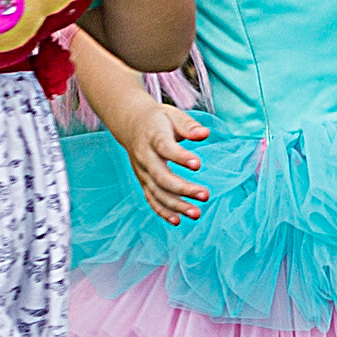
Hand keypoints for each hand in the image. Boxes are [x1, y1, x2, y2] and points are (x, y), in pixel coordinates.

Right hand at [124, 98, 206, 225]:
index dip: (181, 157)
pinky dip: (163, 211)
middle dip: (183, 189)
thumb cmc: (158, 119)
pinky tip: (178, 221)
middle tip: (206, 195)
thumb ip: (189, 125)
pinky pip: (151, 199)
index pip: (166, 148)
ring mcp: (143, 172)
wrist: (130, 124)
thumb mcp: (173, 115)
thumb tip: (205, 133)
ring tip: (197, 213)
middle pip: (162, 177)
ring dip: (176, 205)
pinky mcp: (144, 182)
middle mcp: (145, 157)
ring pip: (157, 192)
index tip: (198, 164)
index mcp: (153, 137)